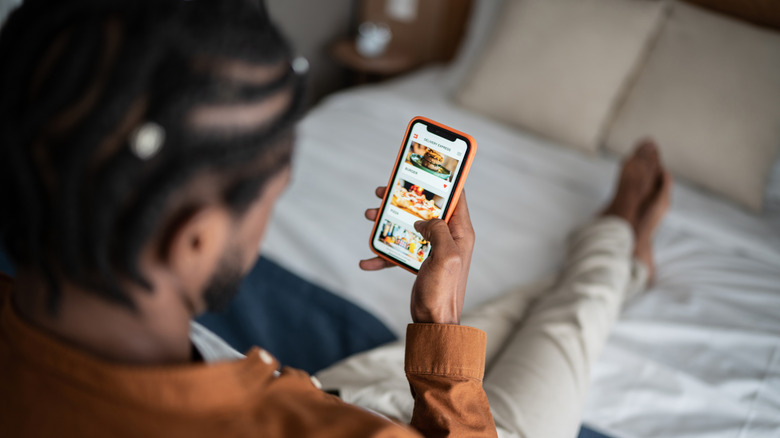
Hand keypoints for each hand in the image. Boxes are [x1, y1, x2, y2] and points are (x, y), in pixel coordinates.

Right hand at [361, 186, 474, 324]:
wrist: (433, 323)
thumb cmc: (443, 292)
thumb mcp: (445, 256)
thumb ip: (438, 231)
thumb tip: (424, 220)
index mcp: (460, 232)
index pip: (455, 196)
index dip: (443, 179)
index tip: (426, 166)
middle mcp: (448, 237)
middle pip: (425, 207)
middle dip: (404, 197)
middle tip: (384, 190)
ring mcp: (433, 249)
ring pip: (409, 226)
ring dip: (388, 221)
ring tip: (370, 216)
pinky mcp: (419, 262)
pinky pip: (399, 251)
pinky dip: (383, 254)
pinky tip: (367, 261)